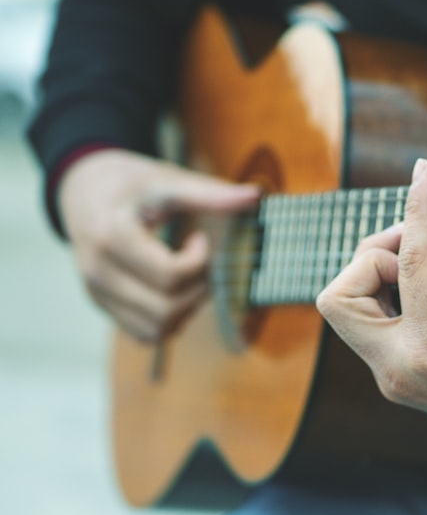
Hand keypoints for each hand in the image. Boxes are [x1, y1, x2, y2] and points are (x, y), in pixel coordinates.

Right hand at [58, 149, 259, 342]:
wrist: (85, 190)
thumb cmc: (129, 184)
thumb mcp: (168, 181)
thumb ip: (210, 194)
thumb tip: (255, 196)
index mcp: (111, 237)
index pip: (170, 276)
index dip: (200, 262)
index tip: (200, 239)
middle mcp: (98, 273)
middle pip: (166, 310)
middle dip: (198, 290)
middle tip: (202, 262)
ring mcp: (98, 294)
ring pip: (157, 330)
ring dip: (186, 309)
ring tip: (188, 275)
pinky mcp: (104, 307)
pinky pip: (145, 334)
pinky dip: (170, 320)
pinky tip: (174, 290)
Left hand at [317, 160, 426, 453]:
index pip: (410, 264)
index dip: (417, 210)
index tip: (424, 173)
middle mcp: (398, 369)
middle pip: (339, 297)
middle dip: (371, 258)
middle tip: (416, 244)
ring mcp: (390, 377)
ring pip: (345, 310)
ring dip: (374, 276)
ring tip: (423, 262)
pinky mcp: (392, 376)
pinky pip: (367, 323)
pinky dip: (386, 294)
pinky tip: (423, 285)